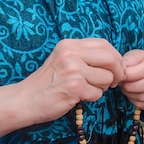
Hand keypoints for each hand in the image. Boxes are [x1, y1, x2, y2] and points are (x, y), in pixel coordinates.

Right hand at [0, 38, 124, 138]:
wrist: (25, 99)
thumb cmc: (47, 82)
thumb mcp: (63, 59)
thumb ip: (84, 56)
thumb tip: (115, 61)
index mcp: (69, 44)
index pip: (104, 44)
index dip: (116, 57)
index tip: (116, 68)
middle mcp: (71, 53)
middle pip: (110, 58)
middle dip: (118, 72)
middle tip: (114, 82)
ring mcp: (73, 70)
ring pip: (107, 78)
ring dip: (102, 88)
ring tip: (87, 89)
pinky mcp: (74, 87)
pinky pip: (97, 93)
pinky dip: (92, 98)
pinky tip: (79, 97)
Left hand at [120, 49, 143, 110]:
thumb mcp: (136, 55)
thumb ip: (128, 62)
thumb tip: (121, 73)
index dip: (132, 74)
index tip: (122, 75)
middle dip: (131, 86)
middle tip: (122, 83)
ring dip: (131, 94)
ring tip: (125, 87)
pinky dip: (135, 101)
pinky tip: (131, 93)